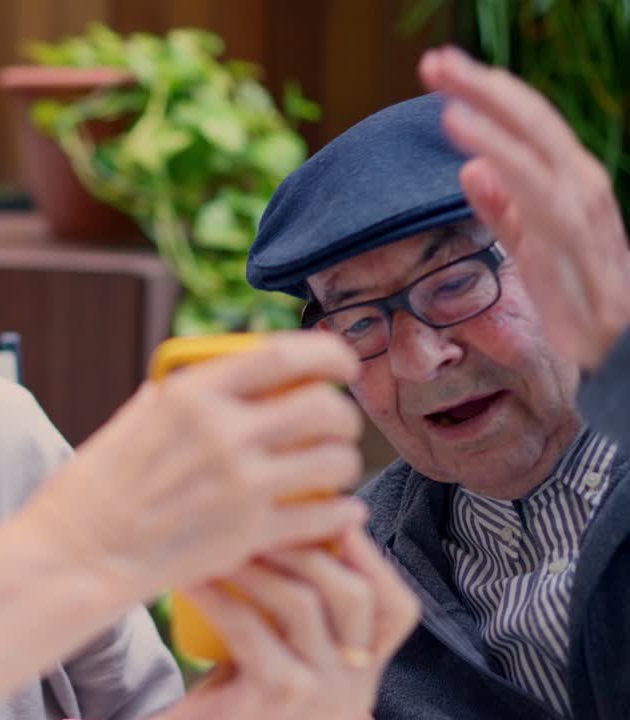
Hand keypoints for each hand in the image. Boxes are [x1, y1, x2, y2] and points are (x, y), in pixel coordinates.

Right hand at [25, 331, 366, 603]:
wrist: (80, 553)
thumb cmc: (95, 488)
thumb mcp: (129, 421)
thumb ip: (171, 399)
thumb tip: (191, 383)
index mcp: (192, 395)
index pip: (284, 355)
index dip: (328, 354)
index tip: (341, 364)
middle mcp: (223, 433)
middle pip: (322, 407)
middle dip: (341, 415)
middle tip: (335, 426)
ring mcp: (241, 484)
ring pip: (334, 460)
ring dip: (343, 462)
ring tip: (331, 470)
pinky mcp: (251, 533)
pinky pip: (324, 515)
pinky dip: (339, 513)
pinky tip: (337, 512)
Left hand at [158, 527, 419, 719]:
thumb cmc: (233, 706)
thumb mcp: (273, 659)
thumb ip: (289, 616)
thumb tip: (281, 532)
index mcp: (360, 673)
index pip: (396, 610)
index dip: (374, 558)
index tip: (343, 516)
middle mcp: (353, 688)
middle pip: (355, 595)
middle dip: (308, 544)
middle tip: (260, 517)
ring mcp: (321, 695)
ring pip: (302, 603)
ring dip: (255, 561)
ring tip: (218, 542)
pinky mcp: (279, 697)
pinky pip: (248, 626)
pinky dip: (215, 595)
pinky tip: (191, 580)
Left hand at [419, 45, 629, 369]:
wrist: (617, 358)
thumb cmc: (574, 303)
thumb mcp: (530, 248)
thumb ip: (502, 208)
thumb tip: (470, 167)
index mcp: (568, 184)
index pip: (526, 125)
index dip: (486, 93)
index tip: (440, 71)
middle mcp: (582, 189)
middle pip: (531, 122)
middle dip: (483, 87)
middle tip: (435, 62)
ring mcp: (584, 216)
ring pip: (537, 149)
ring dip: (490, 115)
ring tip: (446, 94)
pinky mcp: (577, 248)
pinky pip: (538, 196)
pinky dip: (505, 163)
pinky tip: (470, 148)